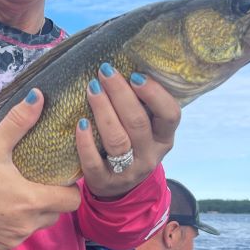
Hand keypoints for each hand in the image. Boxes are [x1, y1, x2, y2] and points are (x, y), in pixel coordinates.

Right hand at [0, 90, 80, 249]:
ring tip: (14, 196)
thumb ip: (18, 121)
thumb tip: (38, 96)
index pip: (72, 201)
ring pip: (35, 227)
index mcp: (33, 200)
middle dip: (50, 200)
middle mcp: (27, 225)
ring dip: (31, 214)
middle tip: (34, 183)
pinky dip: (11, 227)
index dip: (68, 189)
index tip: (57, 179)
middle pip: (55, 214)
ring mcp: (12, 240)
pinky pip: (15, 238)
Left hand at [76, 64, 180, 198]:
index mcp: (164, 138)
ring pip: (117, 140)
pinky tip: (80, 123)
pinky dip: (85, 142)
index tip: (136, 75)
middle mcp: (149, 155)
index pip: (170, 115)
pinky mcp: (104, 181)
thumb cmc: (130, 144)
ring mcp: (127, 171)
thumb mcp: (146, 129)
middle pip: (138, 123)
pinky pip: (94, 162)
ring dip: (103, 111)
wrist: (116, 187)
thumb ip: (142, 104)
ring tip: (91, 89)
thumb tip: (126, 62)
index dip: (155, 95)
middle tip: (104, 72)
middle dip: (120, 94)